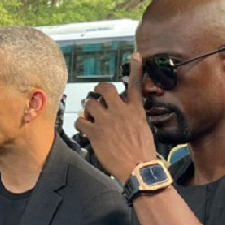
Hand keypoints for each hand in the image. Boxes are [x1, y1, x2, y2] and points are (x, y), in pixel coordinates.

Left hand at [75, 52, 156, 183]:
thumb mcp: (144, 130)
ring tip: (90, 116)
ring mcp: (106, 121)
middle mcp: (120, 111)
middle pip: (104, 89)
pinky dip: (80, 122)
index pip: (136, 84)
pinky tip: (83, 127)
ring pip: (89, 104)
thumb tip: (126, 115)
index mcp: (135, 110)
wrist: (139, 168)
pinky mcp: (95, 133)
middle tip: (96, 94)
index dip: (136, 68)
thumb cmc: (144, 154)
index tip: (136, 55)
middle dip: (98, 90)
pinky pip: (80, 121)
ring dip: (88, 108)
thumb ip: (134, 117)